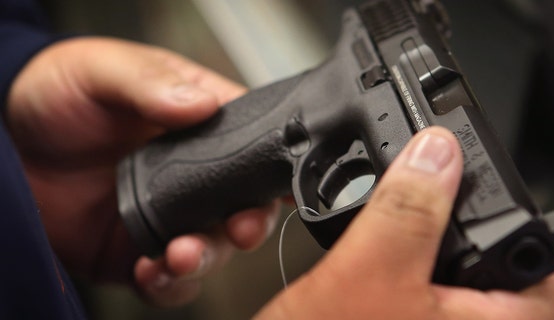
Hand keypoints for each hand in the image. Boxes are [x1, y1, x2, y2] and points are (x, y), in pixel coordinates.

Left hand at [7, 37, 279, 305]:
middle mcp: (195, 174)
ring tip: (181, 254)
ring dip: (207, 257)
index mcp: (200, 124)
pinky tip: (150, 270)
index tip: (278, 188)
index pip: (254, 144)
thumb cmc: (60, 92)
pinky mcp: (140, 248)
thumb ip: (149, 83)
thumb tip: (199, 102)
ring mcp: (171, 214)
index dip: (272, 168)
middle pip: (245, 204)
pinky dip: (167, 283)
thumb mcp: (104, 71)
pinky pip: (168, 278)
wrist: (6, 142)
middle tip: (240, 228)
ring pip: (213, 248)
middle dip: (249, 223)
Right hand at [256, 127, 553, 318]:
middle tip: (435, 197)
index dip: (515, 219)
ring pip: (451, 280)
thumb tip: (437, 153)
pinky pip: (421, 294)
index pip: (541, 272)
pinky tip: (379, 253)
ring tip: (403, 222)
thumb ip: (407, 210)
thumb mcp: (368, 271)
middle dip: (459, 227)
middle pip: (492, 270)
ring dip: (426, 245)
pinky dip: (405, 265)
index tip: (482, 188)